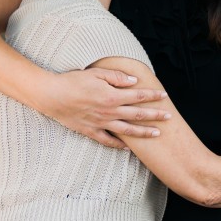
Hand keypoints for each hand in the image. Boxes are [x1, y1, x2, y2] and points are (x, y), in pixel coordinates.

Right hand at [39, 68, 170, 149]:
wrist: (52, 96)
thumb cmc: (73, 81)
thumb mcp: (95, 72)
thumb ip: (116, 77)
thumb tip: (133, 81)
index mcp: (112, 96)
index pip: (138, 96)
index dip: (152, 96)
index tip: (164, 96)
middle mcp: (109, 112)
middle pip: (137, 115)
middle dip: (155, 115)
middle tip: (169, 117)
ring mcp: (100, 123)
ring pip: (127, 131)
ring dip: (143, 132)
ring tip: (157, 134)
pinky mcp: (90, 131)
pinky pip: (108, 141)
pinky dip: (119, 145)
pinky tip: (128, 147)